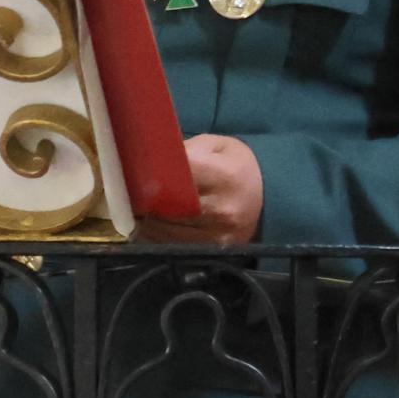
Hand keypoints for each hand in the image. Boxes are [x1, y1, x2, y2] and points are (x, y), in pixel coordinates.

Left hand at [140, 134, 262, 246]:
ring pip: (164, 230)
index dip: (152, 173)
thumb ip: (184, 149)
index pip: (176, 174)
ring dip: (147, 220)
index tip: (136, 171)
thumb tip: (148, 159)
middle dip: (145, 200)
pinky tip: (152, 225)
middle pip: (166, 206)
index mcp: (224, 176)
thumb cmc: (237, 168)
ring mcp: (215, 235)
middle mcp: (220, 209)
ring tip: (139, 209)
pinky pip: (171, 246)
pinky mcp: (210, 251)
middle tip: (131, 192)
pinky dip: (157, 236)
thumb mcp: (217, 146)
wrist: (267, 200)